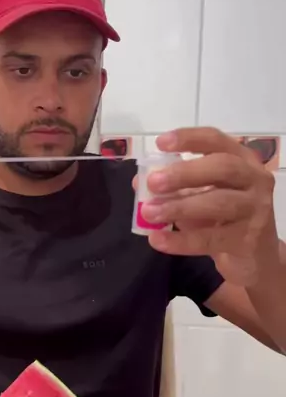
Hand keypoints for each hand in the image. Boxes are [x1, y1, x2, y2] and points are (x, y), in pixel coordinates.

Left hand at [140, 127, 277, 285]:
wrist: (253, 257)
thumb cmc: (223, 219)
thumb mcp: (199, 197)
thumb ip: (174, 187)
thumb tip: (140, 181)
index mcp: (242, 160)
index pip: (216, 141)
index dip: (189, 139)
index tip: (161, 143)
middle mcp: (254, 179)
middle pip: (223, 167)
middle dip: (185, 173)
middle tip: (153, 182)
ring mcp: (255, 209)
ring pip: (218, 203)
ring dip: (179, 207)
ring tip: (149, 213)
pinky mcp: (248, 239)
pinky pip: (211, 238)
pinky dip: (181, 240)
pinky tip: (158, 239)